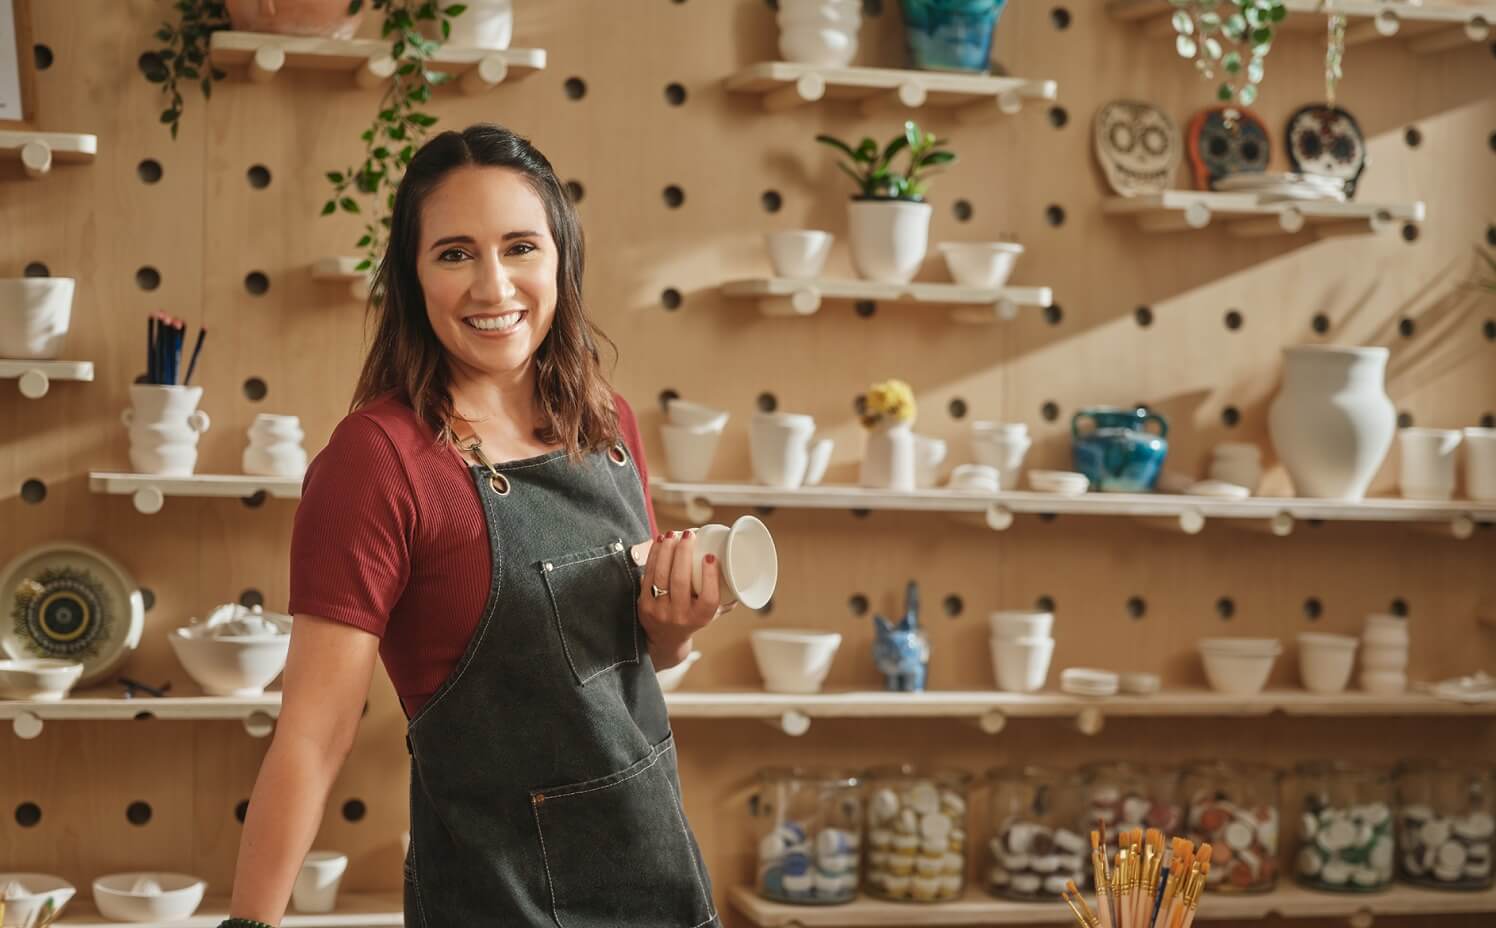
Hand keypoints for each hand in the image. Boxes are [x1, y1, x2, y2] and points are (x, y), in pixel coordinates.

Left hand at [636, 530, 734, 654]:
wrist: (665, 641)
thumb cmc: (693, 620)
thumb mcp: (711, 614)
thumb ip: (726, 597)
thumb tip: (742, 573)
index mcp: (701, 618)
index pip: (708, 598)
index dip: (710, 576)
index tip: (710, 556)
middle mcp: (680, 616)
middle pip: (680, 582)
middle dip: (683, 554)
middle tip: (688, 535)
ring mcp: (659, 611)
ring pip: (661, 576)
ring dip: (666, 551)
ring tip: (672, 534)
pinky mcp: (644, 604)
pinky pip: (648, 576)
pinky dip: (654, 556)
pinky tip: (659, 542)